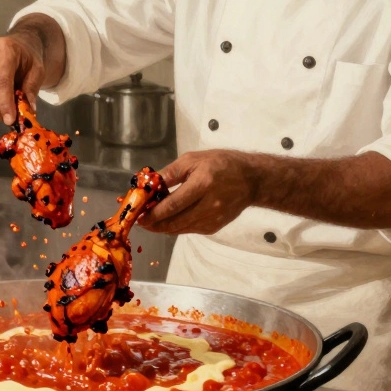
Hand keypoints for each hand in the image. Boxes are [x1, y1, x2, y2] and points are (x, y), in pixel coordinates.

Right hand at [0, 30, 44, 125]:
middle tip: (9, 120)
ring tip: (4, 112)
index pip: (1, 80)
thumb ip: (32, 89)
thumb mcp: (37, 71)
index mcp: (4, 49)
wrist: (16, 46)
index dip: (5, 102)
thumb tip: (28, 110)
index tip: (10, 120)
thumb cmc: (27, 59)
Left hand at [140, 150, 255, 234]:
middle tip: (141, 220)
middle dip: (154, 224)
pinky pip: (189, 230)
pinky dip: (176, 226)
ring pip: (180, 229)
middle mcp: (208, 206)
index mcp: (202, 184)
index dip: (154, 213)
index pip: (173, 205)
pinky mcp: (214, 227)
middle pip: (174, 222)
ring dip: (163, 227)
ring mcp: (213, 219)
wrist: (251, 180)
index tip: (139, 215)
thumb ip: (170, 174)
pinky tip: (169, 219)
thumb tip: (148, 185)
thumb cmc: (221, 164)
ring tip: (151, 220)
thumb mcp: (193, 160)